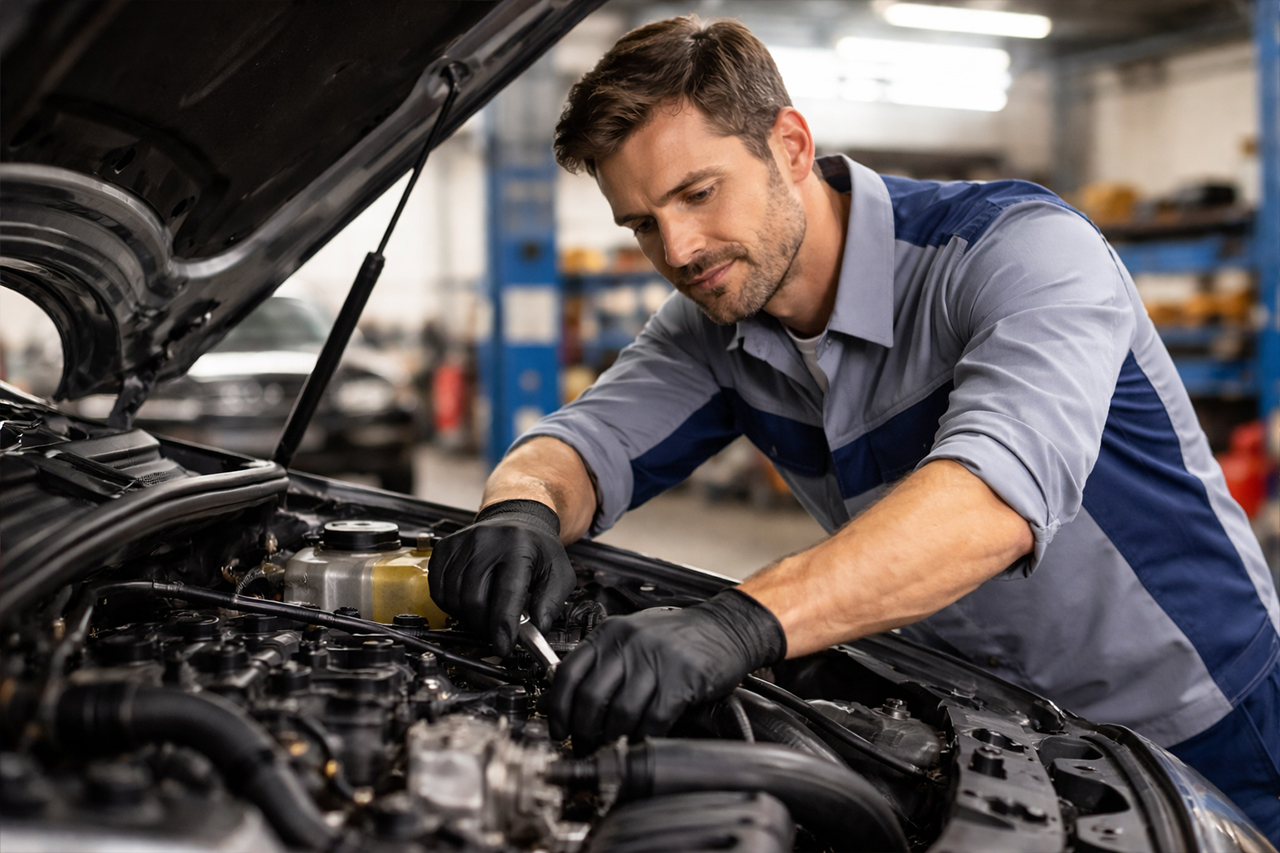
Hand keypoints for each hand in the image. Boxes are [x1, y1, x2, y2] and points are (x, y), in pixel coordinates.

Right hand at [428, 499, 574, 655]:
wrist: (516, 520)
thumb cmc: (537, 549)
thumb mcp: (558, 572)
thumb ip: (551, 603)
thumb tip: (537, 629)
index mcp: (518, 546)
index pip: (506, 594)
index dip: (503, 627)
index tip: (504, 647)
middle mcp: (486, 541)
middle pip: (475, 600)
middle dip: (485, 627)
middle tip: (496, 633)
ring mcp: (462, 543)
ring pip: (454, 599)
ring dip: (468, 618)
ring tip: (485, 615)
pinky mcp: (444, 548)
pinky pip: (438, 589)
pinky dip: (451, 605)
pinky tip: (468, 601)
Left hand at [549, 589, 785, 751]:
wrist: (726, 627)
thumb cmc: (679, 636)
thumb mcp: (633, 636)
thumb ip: (603, 661)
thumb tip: (568, 699)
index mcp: (610, 633)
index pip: (569, 672)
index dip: (558, 708)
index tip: (558, 729)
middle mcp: (628, 643)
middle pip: (590, 697)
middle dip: (582, 731)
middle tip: (584, 746)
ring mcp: (655, 660)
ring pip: (619, 713)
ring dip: (611, 739)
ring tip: (611, 749)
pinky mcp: (680, 679)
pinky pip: (653, 719)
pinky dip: (643, 737)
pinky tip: (641, 742)